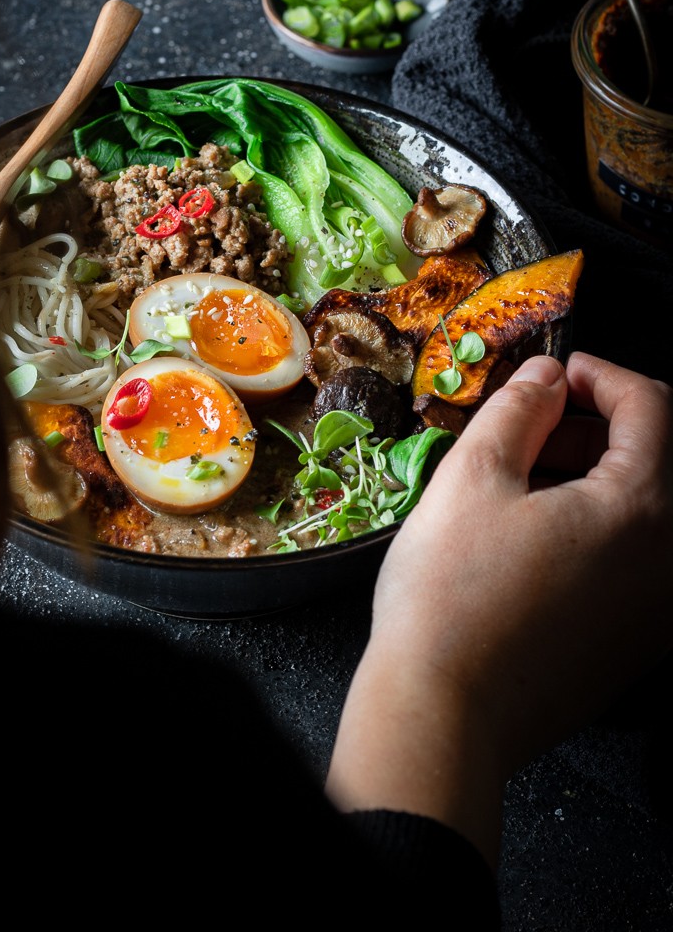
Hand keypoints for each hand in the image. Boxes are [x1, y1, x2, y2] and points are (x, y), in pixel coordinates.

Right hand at [326, 352, 672, 864]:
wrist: (442, 715)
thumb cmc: (452, 598)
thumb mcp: (473, 477)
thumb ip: (519, 409)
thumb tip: (546, 377)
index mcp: (642, 509)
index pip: (652, 406)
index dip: (601, 375)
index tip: (558, 376)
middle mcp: (669, 562)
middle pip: (655, 458)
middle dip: (595, 427)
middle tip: (532, 430)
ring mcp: (657, 610)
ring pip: (643, 511)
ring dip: (594, 478)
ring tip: (521, 485)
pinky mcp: (635, 645)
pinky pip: (634, 562)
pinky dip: (597, 530)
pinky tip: (531, 539)